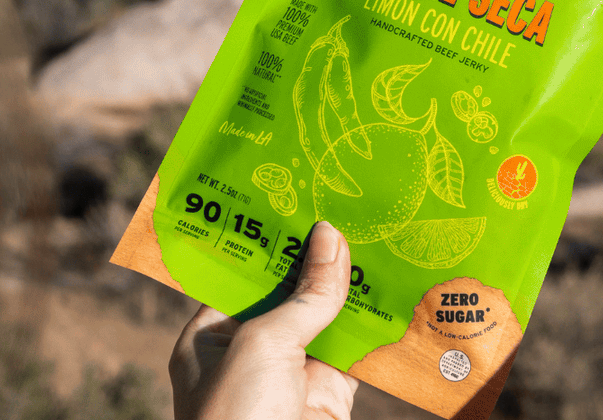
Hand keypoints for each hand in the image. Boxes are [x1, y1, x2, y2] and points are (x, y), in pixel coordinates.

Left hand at [171, 222, 358, 419]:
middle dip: (315, 258)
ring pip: (325, 318)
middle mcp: (251, 351)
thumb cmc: (237, 415)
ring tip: (372, 233)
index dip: (272, 243)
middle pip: (289, 293)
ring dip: (348, 286)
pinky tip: (390, 287)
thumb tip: (332, 238)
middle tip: (341, 208)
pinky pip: (355, 350)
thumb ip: (303, 295)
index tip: (297, 204)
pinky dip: (373, 325)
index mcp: (213, 337)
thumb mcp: (262, 342)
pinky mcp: (329, 391)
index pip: (243, 276)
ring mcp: (292, 372)